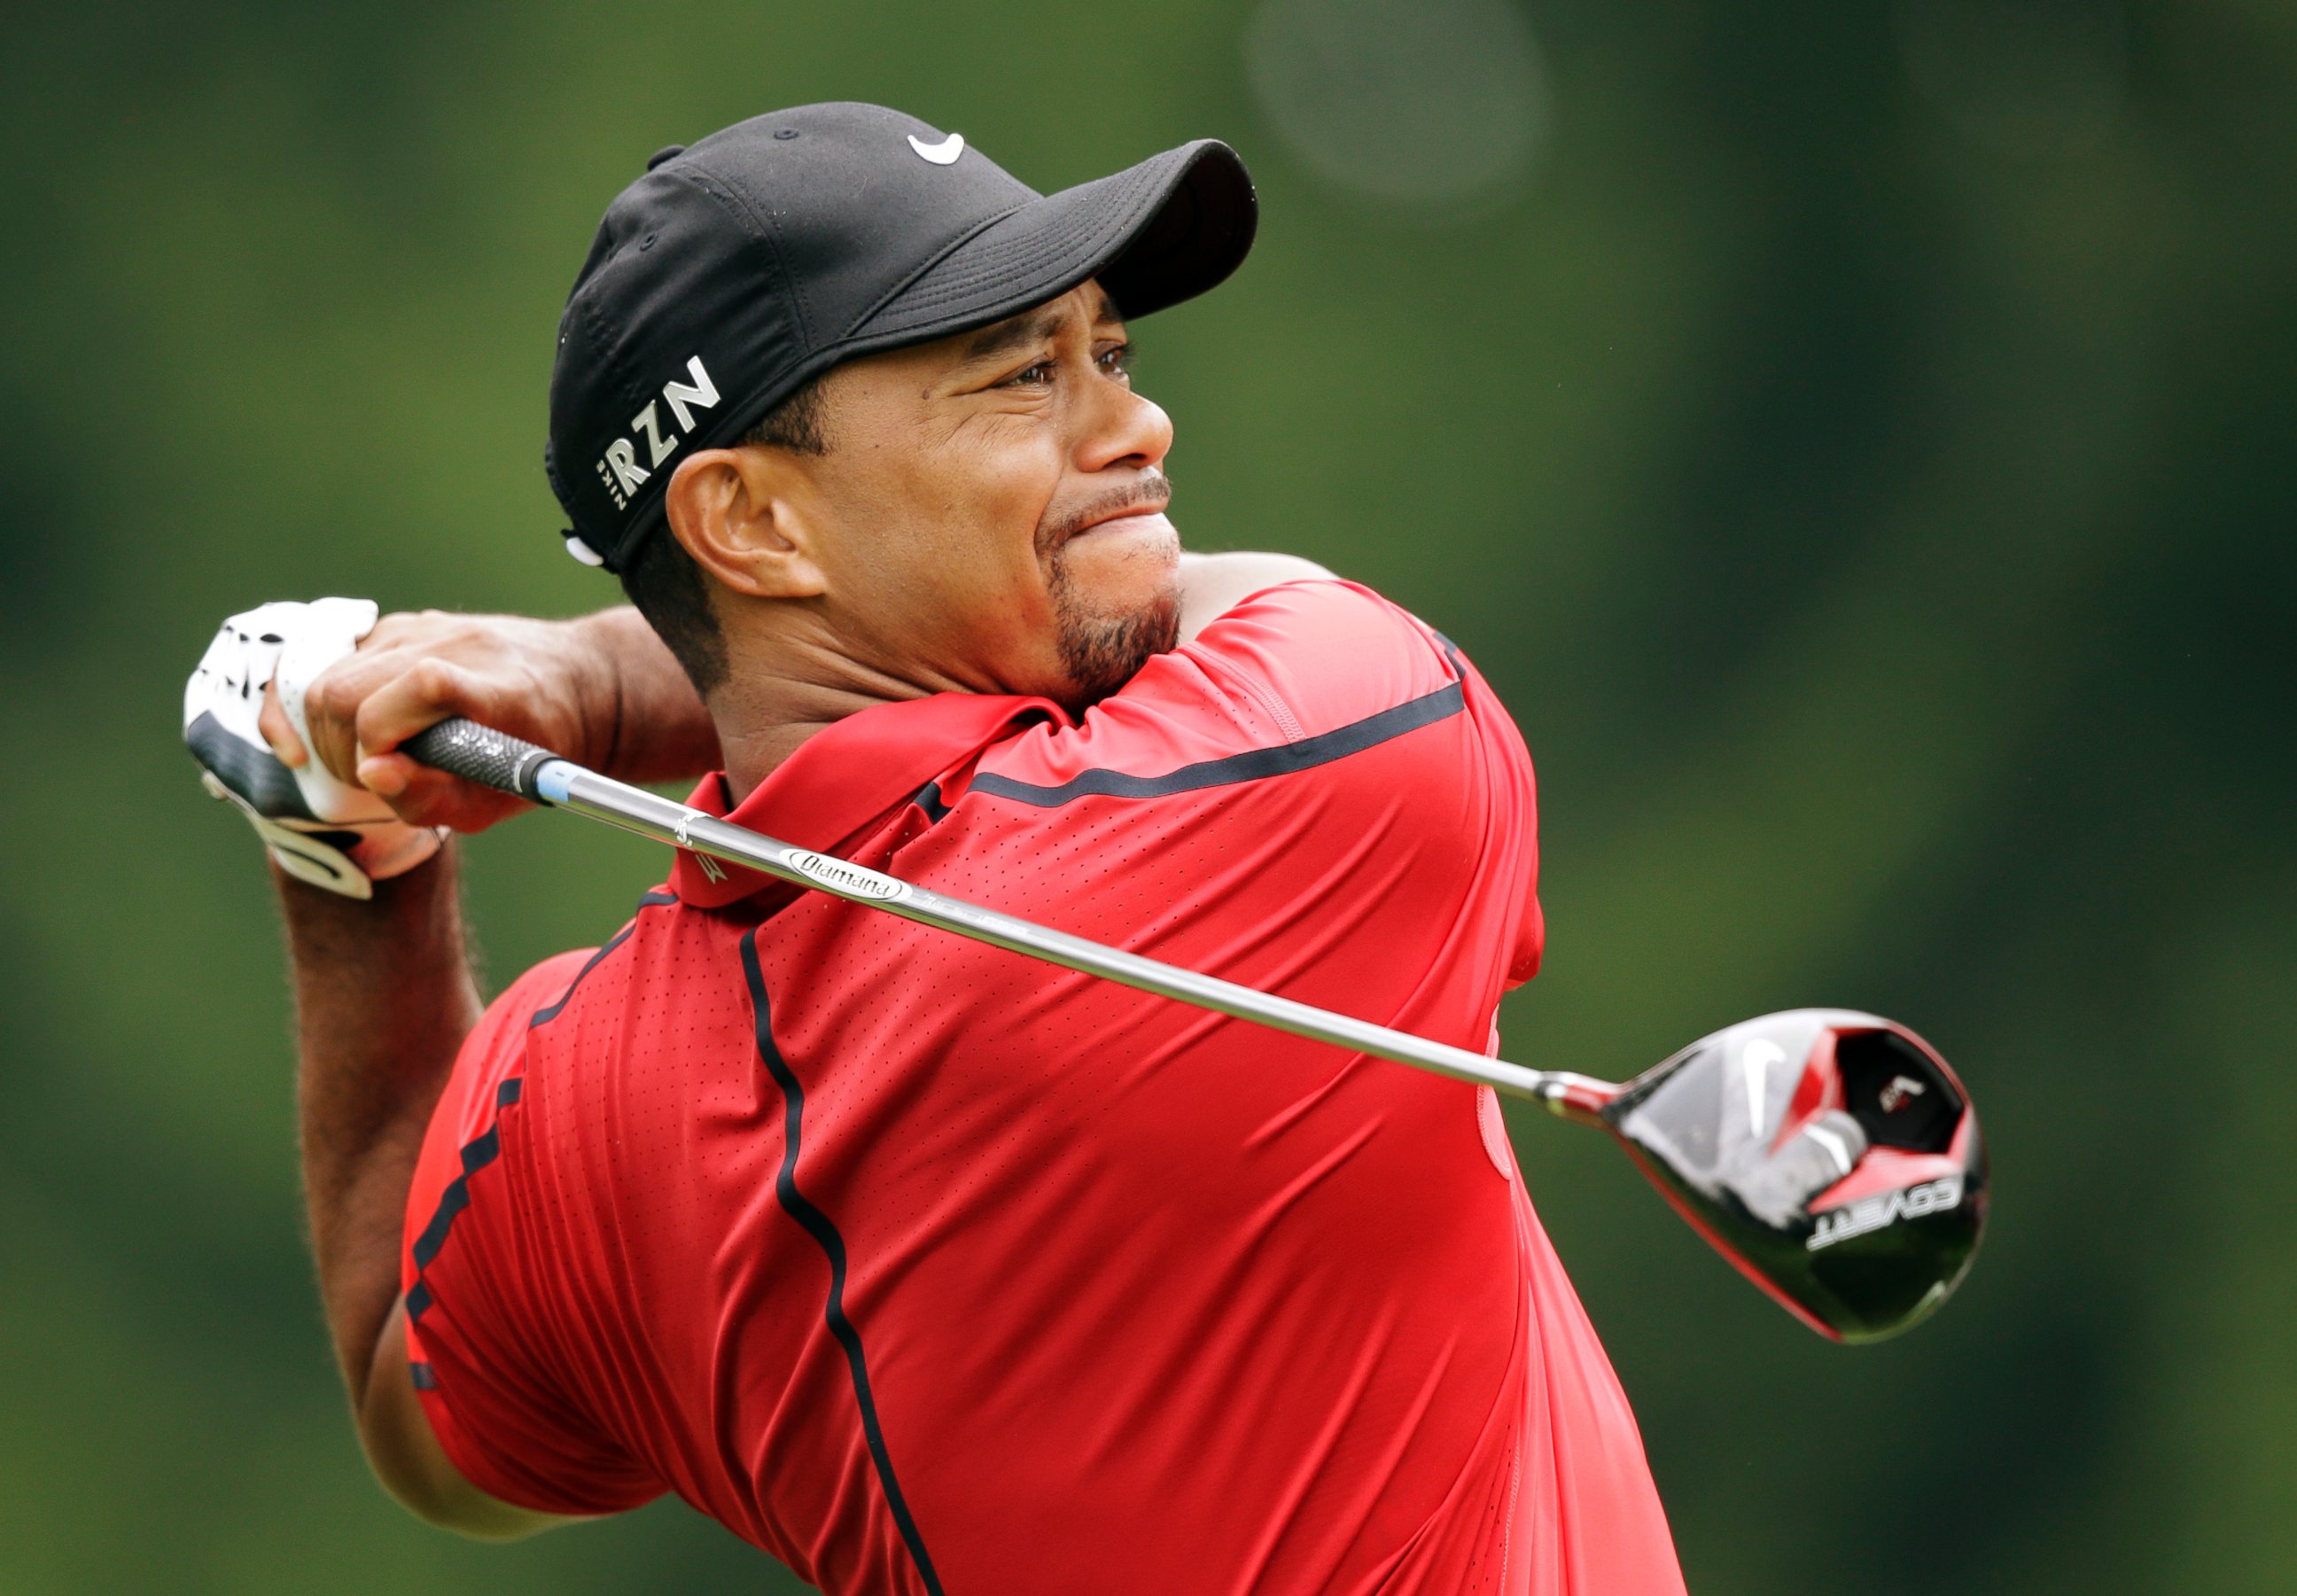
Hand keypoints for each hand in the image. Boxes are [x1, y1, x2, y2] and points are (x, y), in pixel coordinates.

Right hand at [259, 607, 716, 834]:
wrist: (577, 685)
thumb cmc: (539, 751)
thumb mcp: (501, 798)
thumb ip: (434, 796)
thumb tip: (370, 774)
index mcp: (497, 687)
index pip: (426, 682)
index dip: (383, 733)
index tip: (383, 772)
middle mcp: (454, 644)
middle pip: (346, 690)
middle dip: (338, 751)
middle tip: (368, 783)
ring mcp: (421, 628)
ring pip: (323, 677)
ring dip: (323, 732)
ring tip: (366, 761)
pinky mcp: (396, 627)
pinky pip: (326, 661)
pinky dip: (318, 704)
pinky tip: (336, 735)